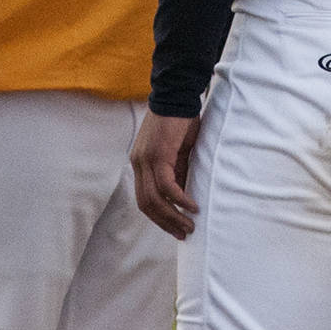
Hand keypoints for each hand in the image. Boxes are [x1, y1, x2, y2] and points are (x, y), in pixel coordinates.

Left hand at [130, 112, 200, 239]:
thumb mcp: (178, 152)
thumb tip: (182, 197)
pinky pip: (167, 185)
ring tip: (190, 225)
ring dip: (173, 216)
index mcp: (140, 163)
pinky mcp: (158, 154)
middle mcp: (138, 163)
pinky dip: (179, 199)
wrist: (178, 95)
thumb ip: (177, 172)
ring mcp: (146, 159)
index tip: (175, 229)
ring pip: (154, 198)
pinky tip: (192, 206)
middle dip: (165, 223)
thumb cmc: (180, 121)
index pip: (144, 199)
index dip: (158, 217)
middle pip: (146, 204)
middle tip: (183, 234)